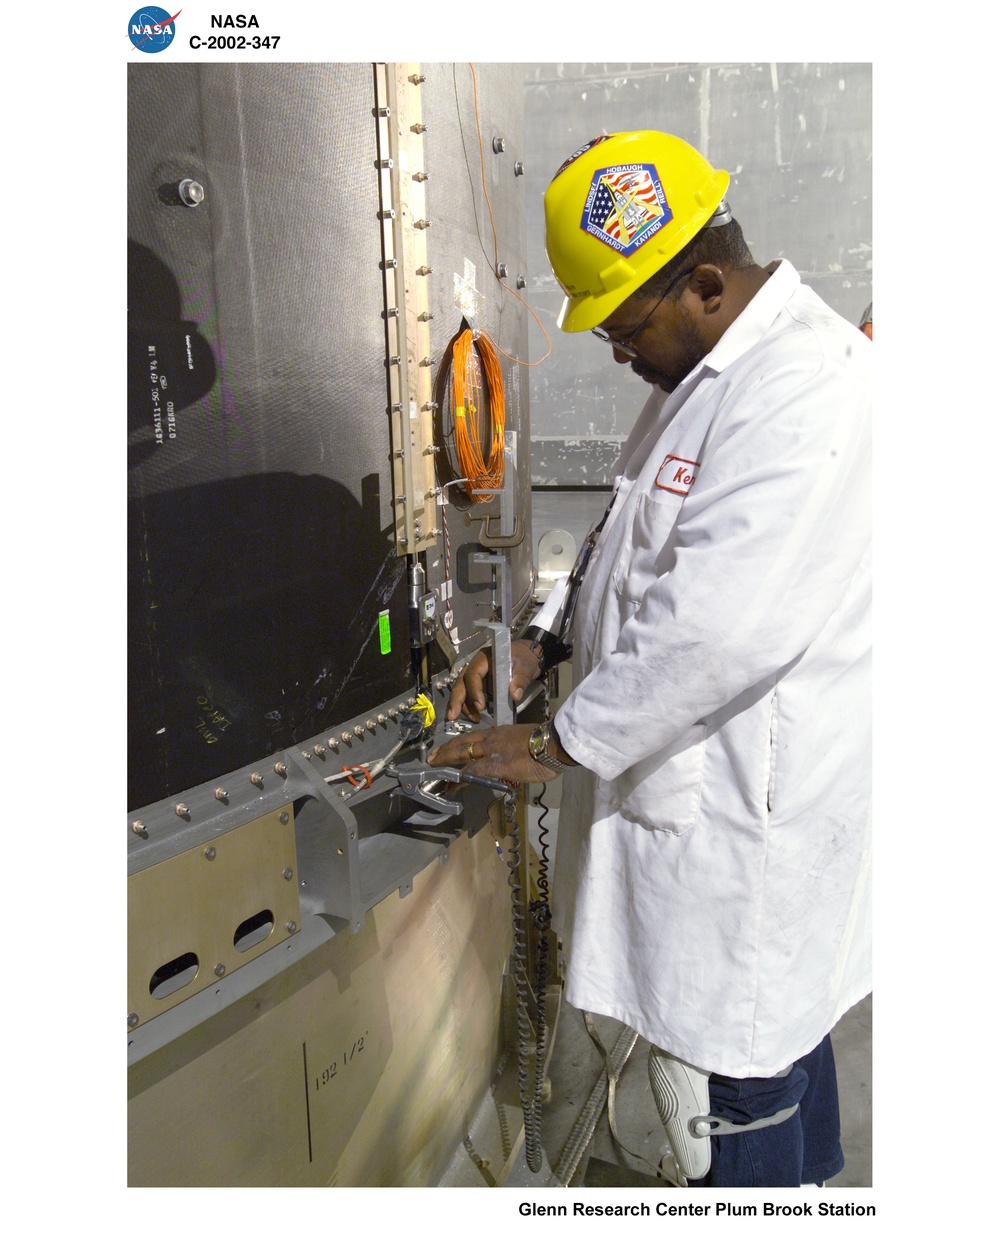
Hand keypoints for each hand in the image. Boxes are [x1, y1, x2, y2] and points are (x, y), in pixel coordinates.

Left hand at [427, 724, 558, 784]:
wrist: (553, 745)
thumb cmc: (547, 744)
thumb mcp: (525, 741)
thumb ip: (514, 748)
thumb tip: (511, 758)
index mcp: (500, 733)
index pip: (474, 737)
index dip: (460, 743)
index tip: (451, 747)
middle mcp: (491, 738)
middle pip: (462, 743)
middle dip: (446, 750)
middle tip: (432, 757)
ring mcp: (490, 751)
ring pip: (462, 754)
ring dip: (446, 761)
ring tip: (434, 768)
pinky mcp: (493, 765)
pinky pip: (471, 772)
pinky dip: (459, 780)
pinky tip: (451, 786)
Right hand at [445, 639, 542, 721]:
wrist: (527, 656)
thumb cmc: (524, 659)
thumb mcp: (525, 667)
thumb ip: (521, 680)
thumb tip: (515, 695)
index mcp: (485, 658)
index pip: (473, 673)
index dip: (474, 690)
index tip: (480, 707)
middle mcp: (476, 666)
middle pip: (461, 682)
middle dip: (456, 700)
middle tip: (452, 716)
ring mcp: (477, 675)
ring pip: (462, 690)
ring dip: (464, 706)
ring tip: (474, 719)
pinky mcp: (479, 684)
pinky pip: (469, 695)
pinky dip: (469, 706)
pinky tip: (474, 717)